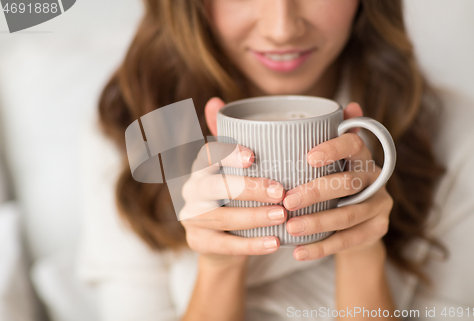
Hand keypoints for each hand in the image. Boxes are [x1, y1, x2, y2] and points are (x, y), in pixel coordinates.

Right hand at [180, 98, 285, 267]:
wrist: (220, 240)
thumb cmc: (233, 196)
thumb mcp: (231, 167)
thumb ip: (228, 136)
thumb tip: (215, 99)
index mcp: (202, 167)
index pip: (208, 154)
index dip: (227, 153)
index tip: (252, 157)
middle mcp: (192, 190)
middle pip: (216, 187)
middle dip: (248, 188)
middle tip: (280, 191)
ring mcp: (191, 217)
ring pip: (221, 217)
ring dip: (254, 217)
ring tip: (282, 216)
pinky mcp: (198, 243)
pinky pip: (225, 245)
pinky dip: (251, 245)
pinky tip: (275, 243)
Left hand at [282, 102, 393, 260]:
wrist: (359, 222)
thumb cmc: (334, 184)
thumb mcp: (329, 160)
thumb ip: (326, 137)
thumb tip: (349, 105)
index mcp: (360, 155)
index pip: (353, 144)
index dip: (333, 148)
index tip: (308, 158)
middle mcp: (375, 176)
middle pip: (348, 182)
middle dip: (316, 192)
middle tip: (287, 200)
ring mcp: (380, 204)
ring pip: (349, 213)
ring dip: (318, 222)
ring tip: (290, 228)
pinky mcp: (379, 228)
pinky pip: (350, 239)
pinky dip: (322, 247)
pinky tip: (299, 252)